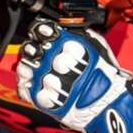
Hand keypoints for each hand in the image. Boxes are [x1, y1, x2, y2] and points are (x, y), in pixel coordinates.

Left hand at [15, 19, 132, 132]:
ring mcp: (48, 80)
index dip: (39, 32)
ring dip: (28, 67)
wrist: (108, 104)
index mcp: (69, 44)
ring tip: (38, 70)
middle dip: (34, 51)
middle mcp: (56, 61)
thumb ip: (80, 35)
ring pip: (25, 67)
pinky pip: (25, 88)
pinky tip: (34, 83)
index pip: (42, 31)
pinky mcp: (44, 100)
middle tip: (39, 54)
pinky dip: (27, 85)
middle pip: (32, 49)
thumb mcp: (97, 46)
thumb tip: (66, 28)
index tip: (42, 36)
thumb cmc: (106, 76)